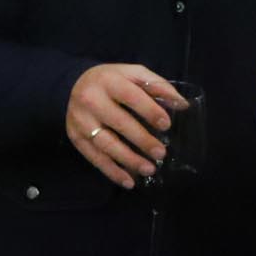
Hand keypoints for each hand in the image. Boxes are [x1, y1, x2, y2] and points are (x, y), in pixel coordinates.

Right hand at [67, 62, 182, 186]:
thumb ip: (157, 86)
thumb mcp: (133, 74)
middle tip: (161, 153)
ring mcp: (81, 121)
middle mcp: (91, 101)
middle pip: (118, 123)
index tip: (166, 125)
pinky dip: (111, 171)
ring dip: (128, 160)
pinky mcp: (75, 137)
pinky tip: (129, 181)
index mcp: (108, 81)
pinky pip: (94, 157)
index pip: (131, 97)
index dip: (149, 111)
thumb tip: (182, 105)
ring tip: (149, 169)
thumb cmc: (112, 81)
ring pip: (105, 144)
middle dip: (142, 140)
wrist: (73, 86)